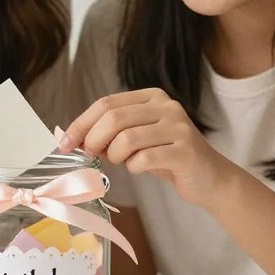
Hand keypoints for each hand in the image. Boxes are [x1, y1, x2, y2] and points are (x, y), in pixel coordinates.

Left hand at [60, 88, 228, 207]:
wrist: (209, 178)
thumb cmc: (168, 157)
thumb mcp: (137, 139)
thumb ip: (110, 133)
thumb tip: (74, 138)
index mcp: (152, 97)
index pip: (106, 103)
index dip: (81, 124)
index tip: (64, 144)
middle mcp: (166, 106)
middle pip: (113, 118)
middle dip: (93, 140)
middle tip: (93, 155)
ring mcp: (178, 127)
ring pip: (126, 139)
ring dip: (116, 156)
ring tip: (124, 162)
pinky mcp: (185, 150)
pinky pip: (143, 159)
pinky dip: (134, 167)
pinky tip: (141, 168)